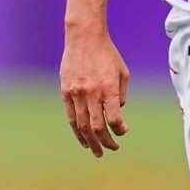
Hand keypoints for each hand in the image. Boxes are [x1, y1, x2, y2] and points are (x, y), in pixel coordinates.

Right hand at [60, 25, 129, 156]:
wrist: (84, 37)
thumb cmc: (107, 54)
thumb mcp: (122, 73)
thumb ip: (120, 95)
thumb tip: (116, 112)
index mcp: (108, 88)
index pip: (114, 119)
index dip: (120, 130)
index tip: (123, 131)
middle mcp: (92, 93)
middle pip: (97, 127)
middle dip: (106, 142)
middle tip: (112, 149)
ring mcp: (76, 93)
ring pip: (82, 126)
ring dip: (91, 141)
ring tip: (97, 151)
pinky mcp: (66, 92)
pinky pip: (71, 117)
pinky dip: (77, 131)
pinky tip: (84, 140)